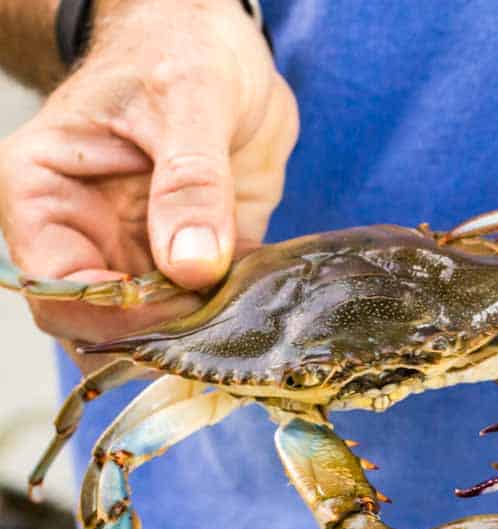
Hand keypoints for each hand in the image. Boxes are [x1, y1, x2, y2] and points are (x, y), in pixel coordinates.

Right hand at [0, 0, 297, 345]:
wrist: (225, 40)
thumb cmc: (178, 45)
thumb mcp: (188, 98)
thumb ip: (190, 181)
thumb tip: (190, 264)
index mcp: (47, 194)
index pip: (59, 289)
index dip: (115, 316)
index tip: (178, 312)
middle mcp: (88, 234)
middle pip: (108, 324)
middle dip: (161, 340)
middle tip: (220, 337)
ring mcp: (144, 250)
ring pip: (163, 327)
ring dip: (206, 336)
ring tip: (251, 328)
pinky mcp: (202, 256)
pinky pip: (217, 305)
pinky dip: (242, 315)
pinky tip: (271, 311)